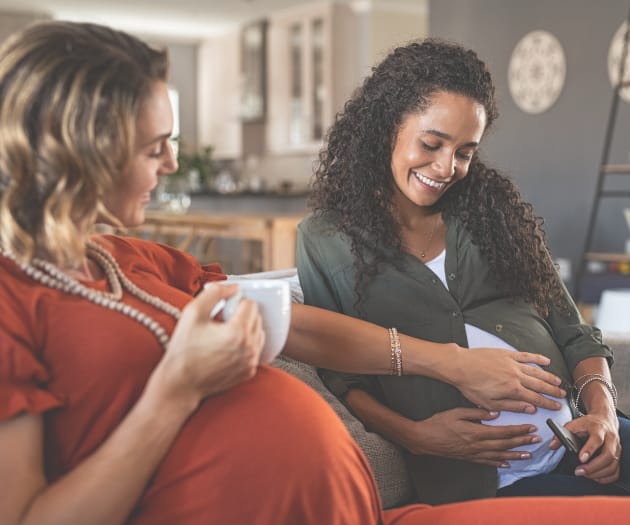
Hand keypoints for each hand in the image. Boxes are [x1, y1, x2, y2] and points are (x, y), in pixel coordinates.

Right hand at [155, 283, 264, 406]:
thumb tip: (234, 287)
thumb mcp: (193, 312)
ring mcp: (251, 362)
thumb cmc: (183, 349)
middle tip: (221, 321)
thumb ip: (215, 293)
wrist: (179, 384)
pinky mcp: (249, 372)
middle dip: (242, 314)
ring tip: (224, 333)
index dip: (235, 302)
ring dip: (246, 329)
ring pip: (258, 333)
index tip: (222, 309)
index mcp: (238, 332)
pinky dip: (245, 345)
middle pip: (257, 318)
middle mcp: (249, 348)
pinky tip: (227, 347)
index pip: (250, 304)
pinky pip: (255, 350)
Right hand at [407, 407, 540, 466]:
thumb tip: (496, 413)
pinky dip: (499, 463)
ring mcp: (474, 454)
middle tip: (536, 439)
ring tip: (529, 454)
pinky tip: (507, 464)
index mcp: (476, 432)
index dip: (518, 430)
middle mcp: (478, 445)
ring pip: (499, 455)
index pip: (502, 432)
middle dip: (522, 441)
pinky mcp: (469, 458)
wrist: (424, 439)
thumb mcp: (456, 412)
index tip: (530, 427)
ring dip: (515, 455)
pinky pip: (488, 462)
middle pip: (505, 444)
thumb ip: (477, 412)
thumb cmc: (438, 423)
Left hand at [453, 347, 565, 412]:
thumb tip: (529, 409)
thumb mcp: (489, 403)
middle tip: (562, 395)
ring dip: (549, 377)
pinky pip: (526, 356)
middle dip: (553, 391)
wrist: (460, 366)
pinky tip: (546, 360)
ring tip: (558, 382)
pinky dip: (537, 358)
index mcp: (512, 390)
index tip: (556, 407)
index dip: (548, 403)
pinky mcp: (507, 354)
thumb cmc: (471, 385)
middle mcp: (516, 376)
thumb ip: (511, 406)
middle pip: (539, 385)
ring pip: (536, 371)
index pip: (536, 399)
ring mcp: (512, 363)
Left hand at [551, 413, 620, 484]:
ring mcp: (617, 448)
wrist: (604, 419)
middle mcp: (610, 438)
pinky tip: (595, 477)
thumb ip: (561, 434)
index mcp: (598, 428)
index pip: (596, 439)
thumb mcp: (573, 424)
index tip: (581, 459)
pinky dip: (606, 477)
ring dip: (599, 473)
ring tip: (584, 474)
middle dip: (593, 466)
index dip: (589, 449)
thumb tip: (552, 446)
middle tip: (579, 471)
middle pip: (608, 455)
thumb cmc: (587, 424)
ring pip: (613, 464)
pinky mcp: (619, 456)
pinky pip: (616, 471)